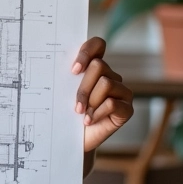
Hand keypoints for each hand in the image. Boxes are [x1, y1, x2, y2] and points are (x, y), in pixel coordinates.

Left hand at [72, 37, 133, 151]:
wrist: (73, 139)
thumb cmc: (67, 112)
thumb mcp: (64, 91)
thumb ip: (68, 75)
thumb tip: (55, 61)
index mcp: (95, 66)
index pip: (98, 44)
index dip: (87, 51)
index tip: (73, 70)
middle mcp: (111, 76)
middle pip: (99, 66)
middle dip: (83, 86)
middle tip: (75, 104)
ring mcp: (121, 91)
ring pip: (106, 83)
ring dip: (90, 100)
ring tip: (81, 113)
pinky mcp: (127, 108)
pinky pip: (112, 103)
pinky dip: (97, 113)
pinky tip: (89, 120)